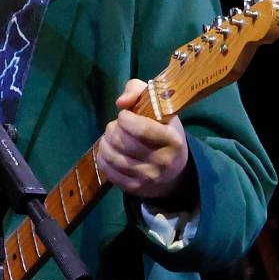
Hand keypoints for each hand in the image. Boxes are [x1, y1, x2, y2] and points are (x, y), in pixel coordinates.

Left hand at [98, 79, 190, 201]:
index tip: (124, 115)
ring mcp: (149, 177)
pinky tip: (107, 151)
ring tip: (109, 137)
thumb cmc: (164, 132)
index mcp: (172, 139)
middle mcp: (163, 161)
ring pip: (113, 157)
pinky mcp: (136, 189)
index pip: (141, 128)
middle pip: (123, 142)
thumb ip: (139, 90)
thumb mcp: (160, 107)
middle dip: (112, 130)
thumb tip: (121, 102)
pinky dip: (103, 158)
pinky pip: (110, 172)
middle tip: (115, 127)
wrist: (175, 172)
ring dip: (105, 143)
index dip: (125, 119)